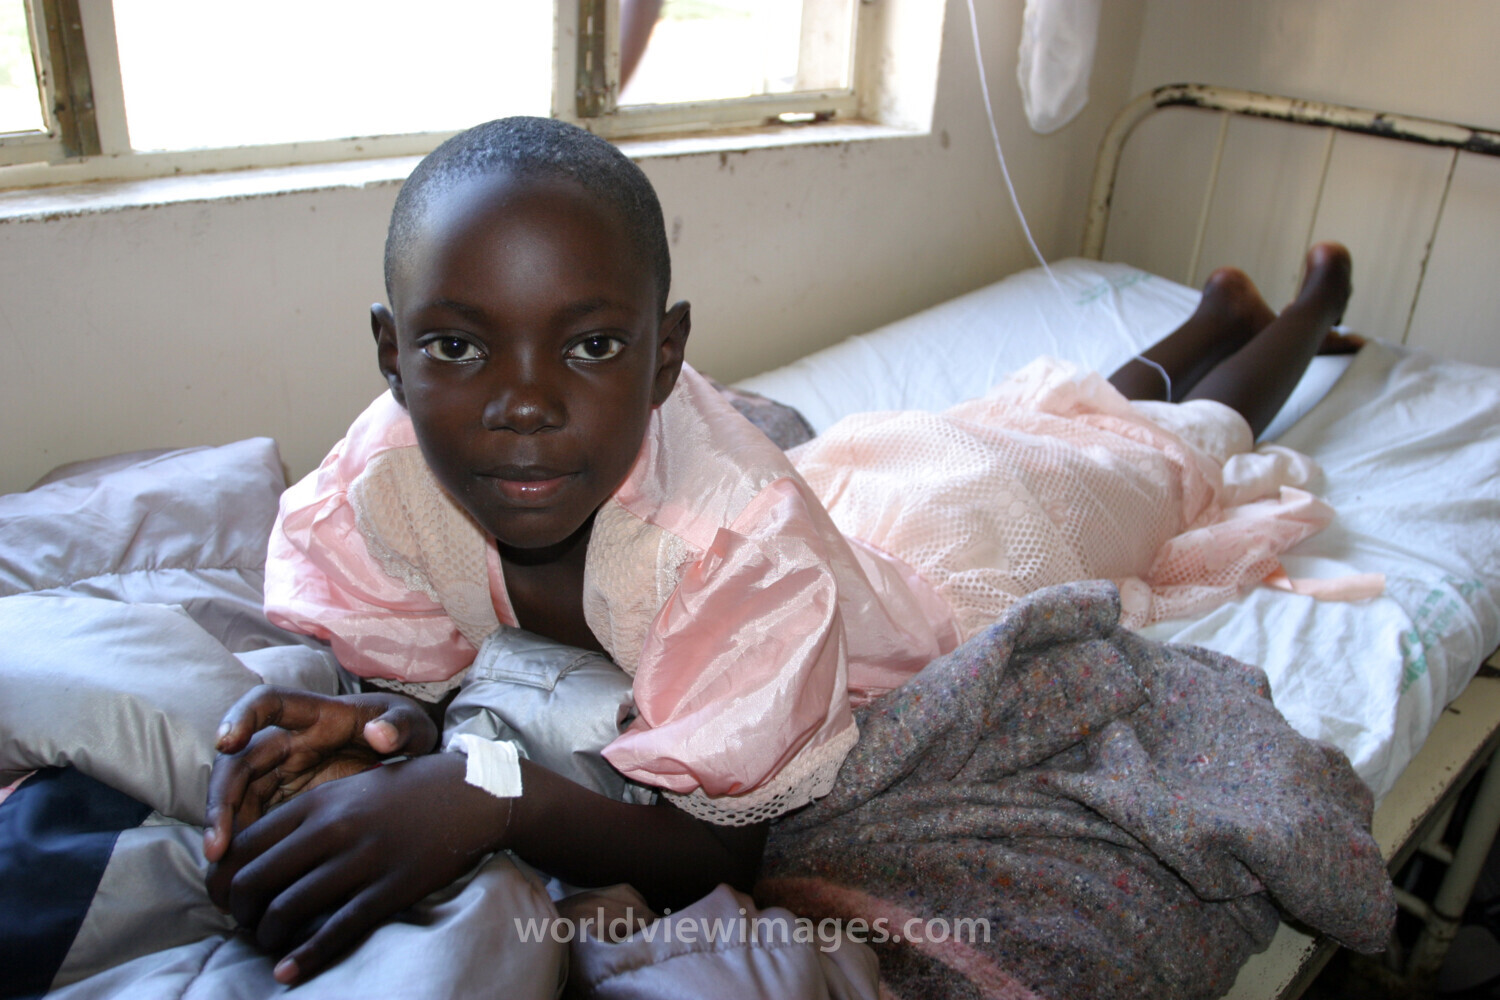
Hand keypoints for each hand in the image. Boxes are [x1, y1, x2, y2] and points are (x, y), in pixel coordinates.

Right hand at [203, 686, 438, 862]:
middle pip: (239, 762)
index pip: (268, 703)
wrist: (410, 760)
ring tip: (222, 865)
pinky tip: (241, 872)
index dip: (241, 717)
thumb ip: (399, 727)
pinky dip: (245, 844)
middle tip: (217, 842)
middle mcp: (289, 743)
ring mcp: (283, 774)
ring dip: (225, 828)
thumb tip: (379, 735)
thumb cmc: (404, 733)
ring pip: (238, 796)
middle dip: (221, 798)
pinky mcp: (286, 803)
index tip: (226, 742)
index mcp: (316, 715)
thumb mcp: (412, 725)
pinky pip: (255, 821)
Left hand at [206, 752, 506, 984]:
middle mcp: (333, 830)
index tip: (223, 895)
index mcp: (319, 802)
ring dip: (267, 935)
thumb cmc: (406, 791)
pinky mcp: (388, 891)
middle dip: (238, 911)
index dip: (223, 877)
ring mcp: (362, 861)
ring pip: (288, 909)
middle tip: (244, 921)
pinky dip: (304, 957)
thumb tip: (255, 851)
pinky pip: (335, 930)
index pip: (244, 844)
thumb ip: (306, 815)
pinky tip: (286, 970)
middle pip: (255, 880)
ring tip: (269, 942)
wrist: (470, 796)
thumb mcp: (350, 789)